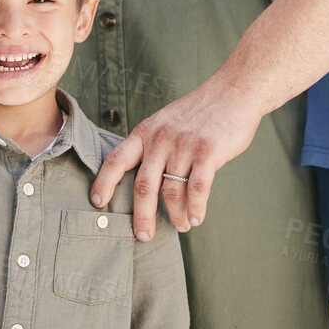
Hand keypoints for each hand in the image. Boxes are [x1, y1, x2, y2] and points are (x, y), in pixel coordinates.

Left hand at [89, 78, 260, 241]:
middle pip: (144, 186)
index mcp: (146, 132)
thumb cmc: (199, 112)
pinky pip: (197, 189)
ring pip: (172, 192)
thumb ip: (154, 148)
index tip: (97, 203)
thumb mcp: (166, 122)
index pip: (117, 159)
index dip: (104, 182)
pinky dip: (196, 208)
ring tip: (181, 226)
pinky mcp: (208, 152)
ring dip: (175, 215)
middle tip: (143, 235)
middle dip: (142, 216)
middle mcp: (161, 139)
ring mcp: (184, 145)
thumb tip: (148, 186)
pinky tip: (197, 218)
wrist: (231, 92)